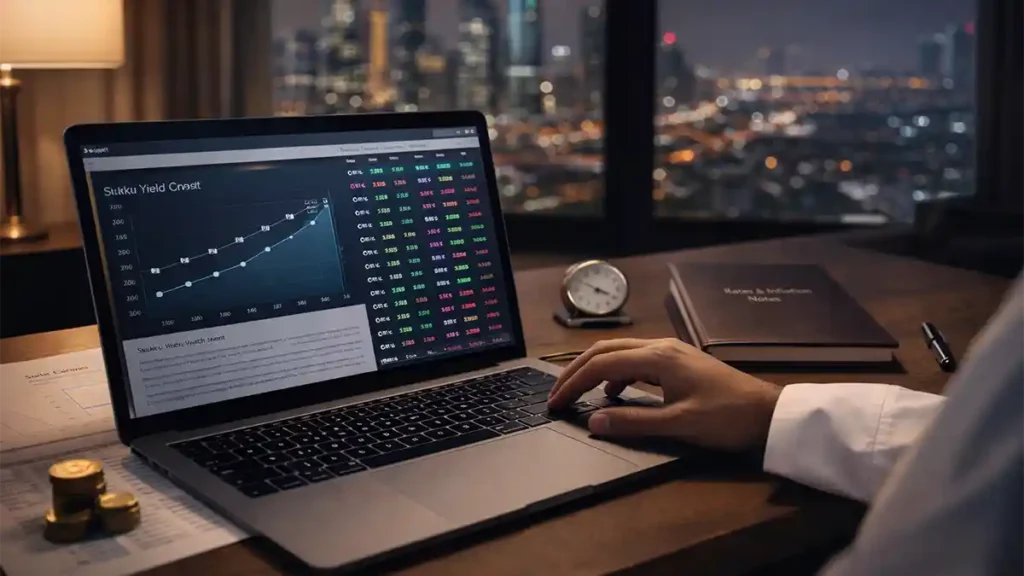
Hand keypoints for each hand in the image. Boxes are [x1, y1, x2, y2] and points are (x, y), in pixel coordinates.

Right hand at [547, 338, 782, 450]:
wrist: (768, 413)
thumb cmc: (726, 419)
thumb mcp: (678, 425)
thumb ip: (633, 422)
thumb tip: (593, 421)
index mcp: (657, 358)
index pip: (601, 364)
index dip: (573, 383)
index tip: (554, 402)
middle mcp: (660, 347)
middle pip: (605, 350)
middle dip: (576, 371)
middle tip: (556, 395)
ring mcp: (671, 352)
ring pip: (620, 352)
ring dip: (595, 370)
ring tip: (579, 393)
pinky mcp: (679, 361)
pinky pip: (636, 359)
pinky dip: (616, 373)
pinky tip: (615, 392)